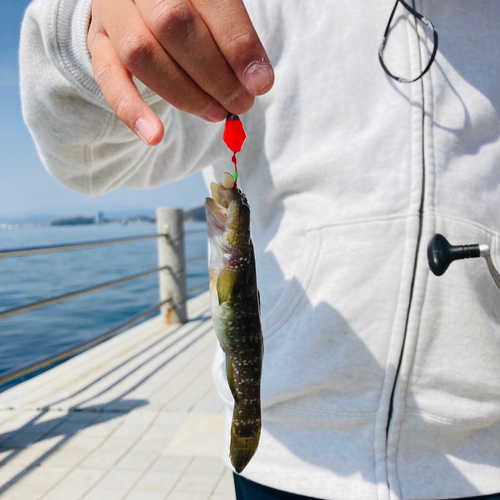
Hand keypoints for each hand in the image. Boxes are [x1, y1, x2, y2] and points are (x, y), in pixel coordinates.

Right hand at [87, 0, 273, 144]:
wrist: (141, 1)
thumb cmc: (191, 8)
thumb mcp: (215, 9)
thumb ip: (234, 37)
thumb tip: (257, 81)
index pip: (211, 1)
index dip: (238, 45)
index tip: (260, 83)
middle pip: (173, 25)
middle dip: (214, 74)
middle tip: (241, 104)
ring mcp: (112, 12)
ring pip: (141, 52)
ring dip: (185, 94)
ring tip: (216, 114)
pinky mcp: (96, 42)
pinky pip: (107, 77)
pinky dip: (131, 109)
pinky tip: (154, 136)